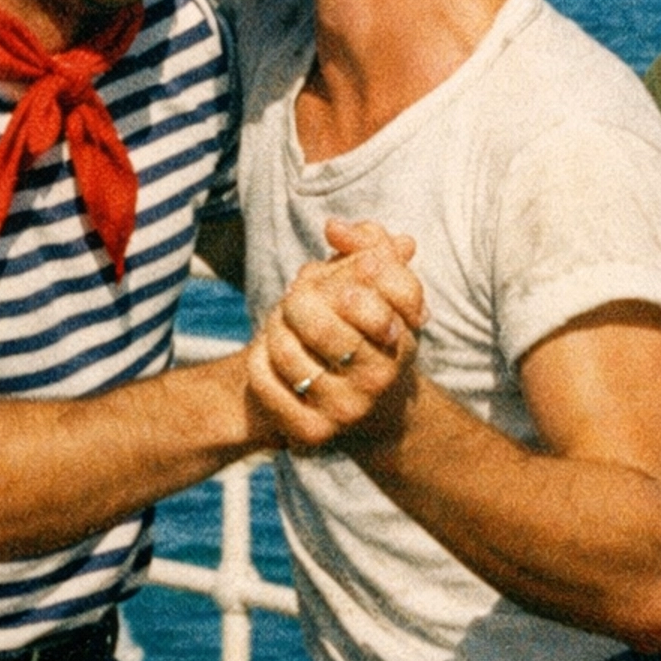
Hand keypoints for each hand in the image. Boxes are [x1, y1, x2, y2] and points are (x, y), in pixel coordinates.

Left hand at [248, 217, 423, 449]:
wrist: (367, 409)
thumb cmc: (364, 329)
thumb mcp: (377, 284)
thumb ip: (368, 243)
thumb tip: (334, 228)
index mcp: (403, 336)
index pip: (388, 293)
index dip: (359, 273)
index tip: (346, 280)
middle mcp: (381, 376)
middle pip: (326, 322)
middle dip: (300, 300)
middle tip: (296, 299)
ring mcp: (348, 409)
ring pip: (288, 352)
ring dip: (275, 327)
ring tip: (280, 325)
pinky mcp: (313, 431)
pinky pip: (266, 382)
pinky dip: (258, 359)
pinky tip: (267, 352)